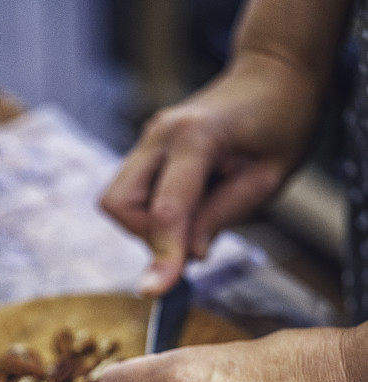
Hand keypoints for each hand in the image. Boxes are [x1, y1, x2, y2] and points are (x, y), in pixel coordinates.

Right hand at [101, 53, 320, 294]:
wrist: (273, 77)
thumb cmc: (279, 124)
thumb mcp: (266, 180)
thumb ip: (220, 217)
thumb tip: (189, 256)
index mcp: (195, 136)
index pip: (165, 210)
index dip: (162, 254)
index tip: (157, 290)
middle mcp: (160, 134)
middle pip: (120, 204)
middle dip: (146, 236)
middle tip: (189, 242)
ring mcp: (149, 139)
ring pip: (117, 201)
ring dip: (145, 227)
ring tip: (190, 223)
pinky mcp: (147, 149)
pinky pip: (130, 193)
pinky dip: (148, 214)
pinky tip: (184, 209)